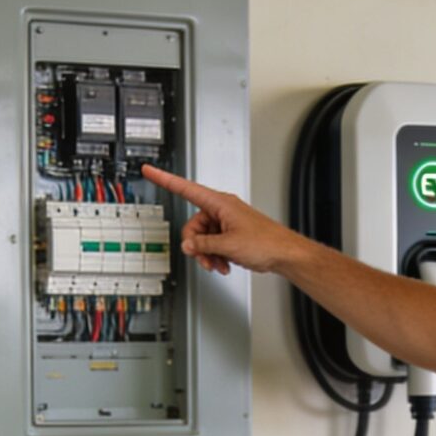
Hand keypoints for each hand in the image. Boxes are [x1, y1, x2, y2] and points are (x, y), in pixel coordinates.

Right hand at [140, 164, 313, 276]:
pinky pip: (213, 244)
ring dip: (207, 254)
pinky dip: (216, 256)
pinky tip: (224, 264)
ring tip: (219, 264)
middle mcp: (222, 210)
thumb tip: (187, 245)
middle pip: (193, 225)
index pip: (186, 188)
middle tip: (205, 257)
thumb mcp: (227, 245)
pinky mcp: (231, 234)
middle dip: (196, 245)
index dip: (165, 179)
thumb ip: (202, 245)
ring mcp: (227, 222)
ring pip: (203, 238)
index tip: (150, 171)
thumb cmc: (266, 242)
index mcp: (220, 203)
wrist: (285, 254)